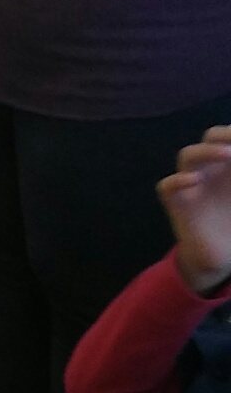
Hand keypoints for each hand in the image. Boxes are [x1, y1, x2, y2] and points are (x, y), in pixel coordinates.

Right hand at [159, 125, 230, 294]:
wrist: (219, 258)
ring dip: (207, 151)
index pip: (229, 138)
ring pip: (188, 156)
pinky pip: (167, 186)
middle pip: (210, 138)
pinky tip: (193, 181)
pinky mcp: (177, 204)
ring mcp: (192, 185)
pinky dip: (177, 180)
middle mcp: (213, 170)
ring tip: (228, 153)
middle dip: (224, 134)